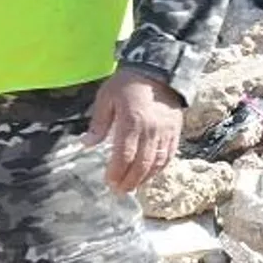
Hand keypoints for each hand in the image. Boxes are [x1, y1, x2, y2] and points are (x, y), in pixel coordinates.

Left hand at [86, 69, 183, 192]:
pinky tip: (150, 175)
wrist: (159, 71)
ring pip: (157, 163)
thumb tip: (86, 144)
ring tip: (132, 187)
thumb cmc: (127, 84)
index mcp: (132, 121)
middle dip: (129, 180)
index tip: (108, 182)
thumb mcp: (106, 98)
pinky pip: (169, 156)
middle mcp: (151, 130)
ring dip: (144, 178)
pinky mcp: (175, 132)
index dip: (116, 171)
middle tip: (119, 191)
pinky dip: (160, 169)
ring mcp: (166, 133)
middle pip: (141, 163)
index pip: (124, 154)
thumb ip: (99, 123)